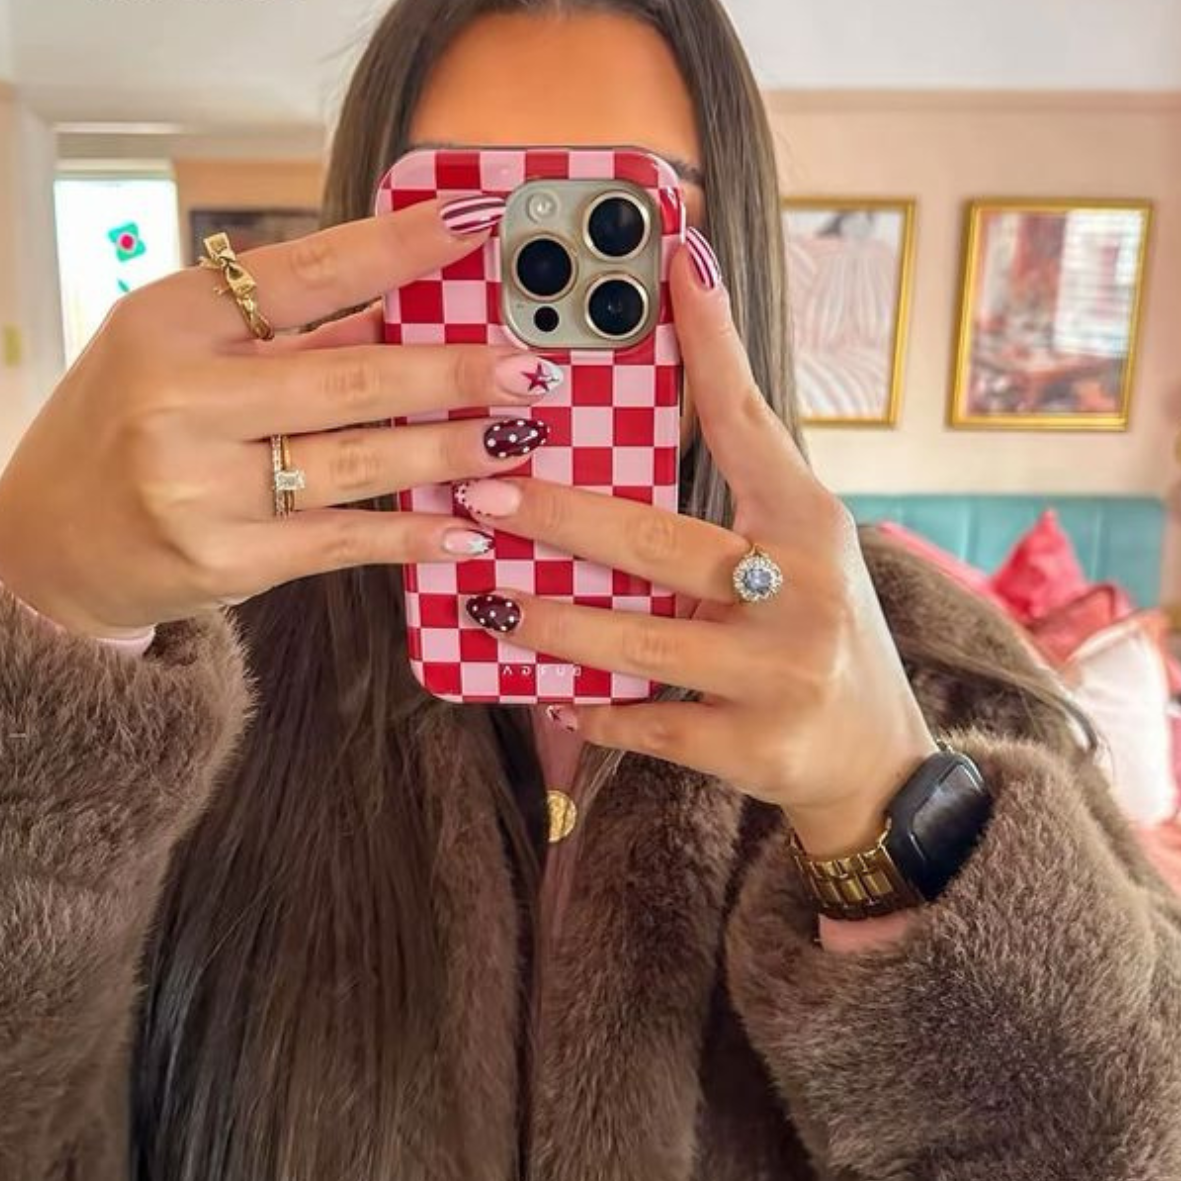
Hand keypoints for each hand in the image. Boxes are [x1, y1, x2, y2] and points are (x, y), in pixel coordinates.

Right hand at [0, 198, 560, 639]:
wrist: (49, 541)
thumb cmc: (125, 428)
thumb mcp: (182, 354)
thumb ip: (286, 335)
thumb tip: (402, 311)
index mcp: (175, 320)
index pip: (307, 272)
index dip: (399, 248)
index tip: (474, 225)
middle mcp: (183, 397)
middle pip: (350, 376)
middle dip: (452, 373)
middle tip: (528, 374)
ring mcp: (200, 485)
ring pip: (357, 461)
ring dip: (449, 453)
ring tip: (516, 444)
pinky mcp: (223, 559)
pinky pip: (342, 541)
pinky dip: (411, 534)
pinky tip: (466, 528)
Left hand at [457, 236, 936, 855]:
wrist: (875, 753)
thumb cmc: (818, 629)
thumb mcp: (798, 550)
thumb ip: (736, 492)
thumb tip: (641, 419)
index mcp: (809, 524)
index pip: (749, 420)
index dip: (708, 341)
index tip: (668, 262)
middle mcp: (802, 590)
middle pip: (661, 543)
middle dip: (563, 517)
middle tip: (484, 492)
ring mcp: (780, 673)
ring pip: (640, 645)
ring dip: (554, 624)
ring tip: (489, 603)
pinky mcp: (753, 747)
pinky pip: (647, 726)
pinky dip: (594, 713)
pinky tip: (552, 696)